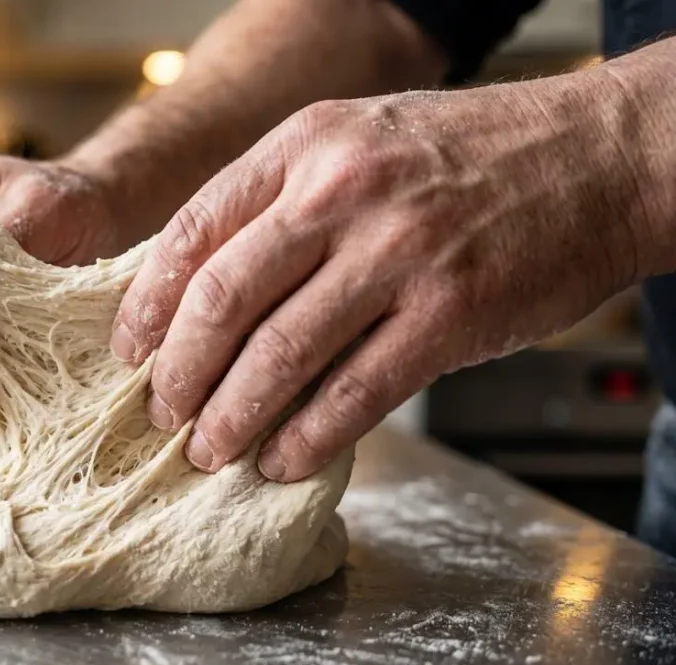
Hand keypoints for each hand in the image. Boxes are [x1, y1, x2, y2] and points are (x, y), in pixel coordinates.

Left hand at [113, 71, 657, 481]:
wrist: (596, 156)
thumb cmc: (468, 156)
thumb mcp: (356, 140)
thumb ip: (280, 201)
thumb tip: (200, 289)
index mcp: (306, 146)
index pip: (192, 230)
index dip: (147, 303)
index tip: (130, 349)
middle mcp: (343, 193)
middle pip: (222, 297)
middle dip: (179, 370)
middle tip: (162, 412)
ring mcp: (398, 253)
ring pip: (281, 352)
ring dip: (231, 415)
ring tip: (208, 449)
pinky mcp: (450, 314)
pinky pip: (355, 392)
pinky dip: (308, 437)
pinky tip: (281, 460)